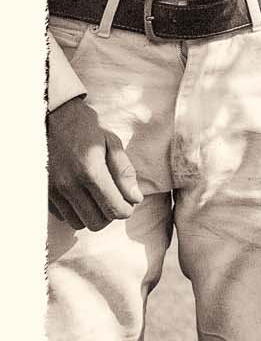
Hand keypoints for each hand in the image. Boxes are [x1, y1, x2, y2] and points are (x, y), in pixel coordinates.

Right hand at [47, 95, 142, 230]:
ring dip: (92, 215)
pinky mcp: (45, 192)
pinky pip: (63, 216)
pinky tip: (81, 196)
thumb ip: (124, 171)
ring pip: (79, 223)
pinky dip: (75, 212)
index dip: (126, 210)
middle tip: (114, 199)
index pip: (113, 208)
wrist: (53, 117)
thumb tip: (135, 198)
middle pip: (96, 222)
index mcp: (91, 171)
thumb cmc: (86, 127)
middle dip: (110, 214)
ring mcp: (54, 191)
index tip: (130, 202)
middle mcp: (70, 185)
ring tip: (98, 198)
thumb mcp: (111, 142)